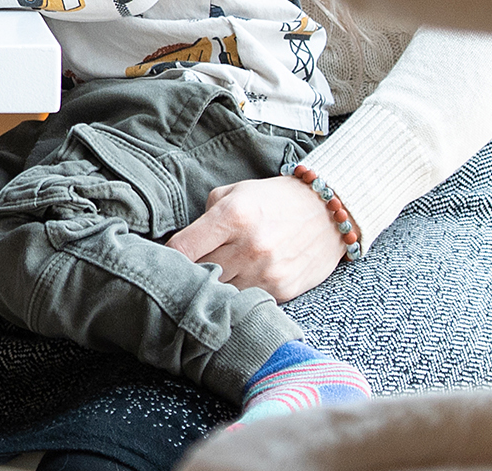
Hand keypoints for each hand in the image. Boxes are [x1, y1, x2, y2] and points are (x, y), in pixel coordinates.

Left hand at [165, 175, 346, 301]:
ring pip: (219, 291)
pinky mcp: (282, 290)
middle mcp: (250, 247)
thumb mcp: (235, 194)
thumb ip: (204, 218)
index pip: (182, 249)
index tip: (161, 258)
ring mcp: (268, 272)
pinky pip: (244, 299)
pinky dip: (237, 293)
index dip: (165, 256)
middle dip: (187, 271)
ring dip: (212, 285)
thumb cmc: (275, 200)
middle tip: (185, 268)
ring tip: (215, 273)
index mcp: (233, 217)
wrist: (330, 213)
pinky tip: (239, 279)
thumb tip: (180, 247)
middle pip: (197, 274)